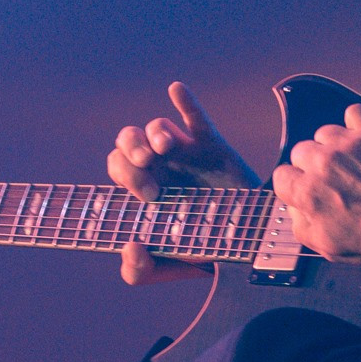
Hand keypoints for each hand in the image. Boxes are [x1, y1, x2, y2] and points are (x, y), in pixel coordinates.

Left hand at [108, 82, 258, 285]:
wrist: (243, 244)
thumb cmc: (200, 250)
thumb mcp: (164, 268)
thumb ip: (138, 271)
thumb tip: (128, 247)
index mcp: (141, 187)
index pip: (117, 166)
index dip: (124, 173)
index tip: (146, 195)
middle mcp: (157, 166)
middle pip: (126, 140)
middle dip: (130, 151)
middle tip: (146, 169)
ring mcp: (182, 153)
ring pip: (156, 127)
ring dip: (154, 133)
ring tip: (162, 149)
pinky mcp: (211, 145)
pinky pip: (196, 117)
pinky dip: (186, 101)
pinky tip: (175, 90)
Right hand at [270, 104, 360, 274]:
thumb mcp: (326, 247)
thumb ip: (300, 223)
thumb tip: (295, 207)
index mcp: (307, 193)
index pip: (282, 176)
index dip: (295, 185)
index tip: (308, 190)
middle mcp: (323, 163)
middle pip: (301, 151)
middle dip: (314, 166)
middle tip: (335, 181)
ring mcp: (348, 145)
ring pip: (325, 133)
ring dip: (334, 146)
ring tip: (352, 164)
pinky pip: (354, 113)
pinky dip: (356, 124)